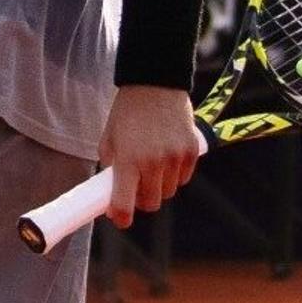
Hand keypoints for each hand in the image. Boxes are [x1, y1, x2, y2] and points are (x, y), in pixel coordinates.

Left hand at [100, 84, 206, 221]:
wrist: (155, 83)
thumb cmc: (127, 112)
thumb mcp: (109, 139)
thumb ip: (111, 167)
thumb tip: (112, 192)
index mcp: (128, 160)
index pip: (125, 203)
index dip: (122, 217)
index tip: (120, 218)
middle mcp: (154, 163)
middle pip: (151, 203)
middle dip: (142, 199)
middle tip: (136, 186)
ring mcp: (175, 158)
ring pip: (169, 192)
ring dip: (159, 186)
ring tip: (152, 165)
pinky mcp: (192, 151)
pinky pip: (183, 178)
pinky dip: (175, 175)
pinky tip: (167, 157)